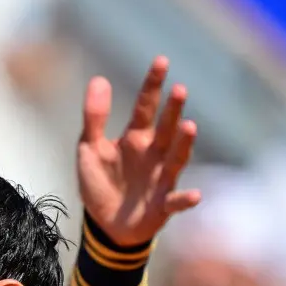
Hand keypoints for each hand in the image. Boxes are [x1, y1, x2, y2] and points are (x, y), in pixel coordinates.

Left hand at [77, 56, 200, 245]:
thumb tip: (99, 79)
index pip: (145, 107)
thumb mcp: (89, 150)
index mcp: (135, 139)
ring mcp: (161, 179)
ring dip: (184, 144)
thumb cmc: (101, 184)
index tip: (162, 60)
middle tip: (180, 89)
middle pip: (165, 129)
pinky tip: (195, 194)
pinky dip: (185, 199)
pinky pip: (176, 202)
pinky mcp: (162, 206)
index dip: (153, 85)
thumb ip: (94, 118)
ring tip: (190, 127)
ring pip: (176, 159)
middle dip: (173, 111)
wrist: (105, 225)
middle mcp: (153, 154)